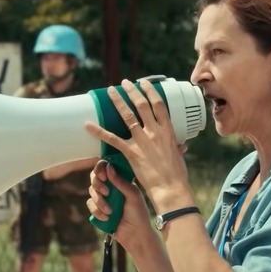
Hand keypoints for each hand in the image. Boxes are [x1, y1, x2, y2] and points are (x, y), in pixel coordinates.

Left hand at [84, 79, 196, 213]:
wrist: (171, 188)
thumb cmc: (177, 175)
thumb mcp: (179, 157)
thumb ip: (178, 148)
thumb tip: (182, 146)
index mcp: (168, 131)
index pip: (159, 105)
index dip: (150, 92)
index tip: (144, 83)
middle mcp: (155, 132)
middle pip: (142, 104)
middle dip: (132, 91)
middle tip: (124, 82)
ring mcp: (142, 141)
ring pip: (128, 115)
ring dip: (118, 101)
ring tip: (110, 91)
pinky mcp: (131, 152)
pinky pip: (112, 139)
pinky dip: (99, 131)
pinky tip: (88, 124)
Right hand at [86, 159, 151, 248]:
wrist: (135, 234)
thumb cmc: (138, 213)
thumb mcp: (133, 195)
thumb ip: (121, 182)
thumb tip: (108, 166)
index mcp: (120, 180)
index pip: (106, 167)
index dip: (100, 168)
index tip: (103, 176)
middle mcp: (110, 186)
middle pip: (94, 177)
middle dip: (98, 184)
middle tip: (106, 193)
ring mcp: (103, 197)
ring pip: (91, 191)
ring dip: (99, 202)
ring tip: (110, 211)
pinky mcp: (98, 209)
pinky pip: (90, 204)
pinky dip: (97, 211)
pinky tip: (106, 218)